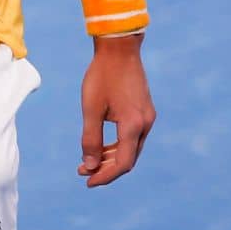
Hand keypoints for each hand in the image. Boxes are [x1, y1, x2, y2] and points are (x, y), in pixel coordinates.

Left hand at [78, 33, 155, 187]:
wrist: (119, 48)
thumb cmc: (102, 76)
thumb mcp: (91, 108)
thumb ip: (91, 139)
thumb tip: (89, 165)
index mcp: (133, 125)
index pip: (122, 163)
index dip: (105, 176)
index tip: (87, 181)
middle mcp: (145, 124)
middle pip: (128, 158)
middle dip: (106, 169)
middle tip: (83, 172)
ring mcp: (147, 117)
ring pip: (131, 148)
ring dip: (111, 157)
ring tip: (88, 161)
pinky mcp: (144, 110)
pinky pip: (133, 137)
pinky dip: (118, 145)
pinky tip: (102, 146)